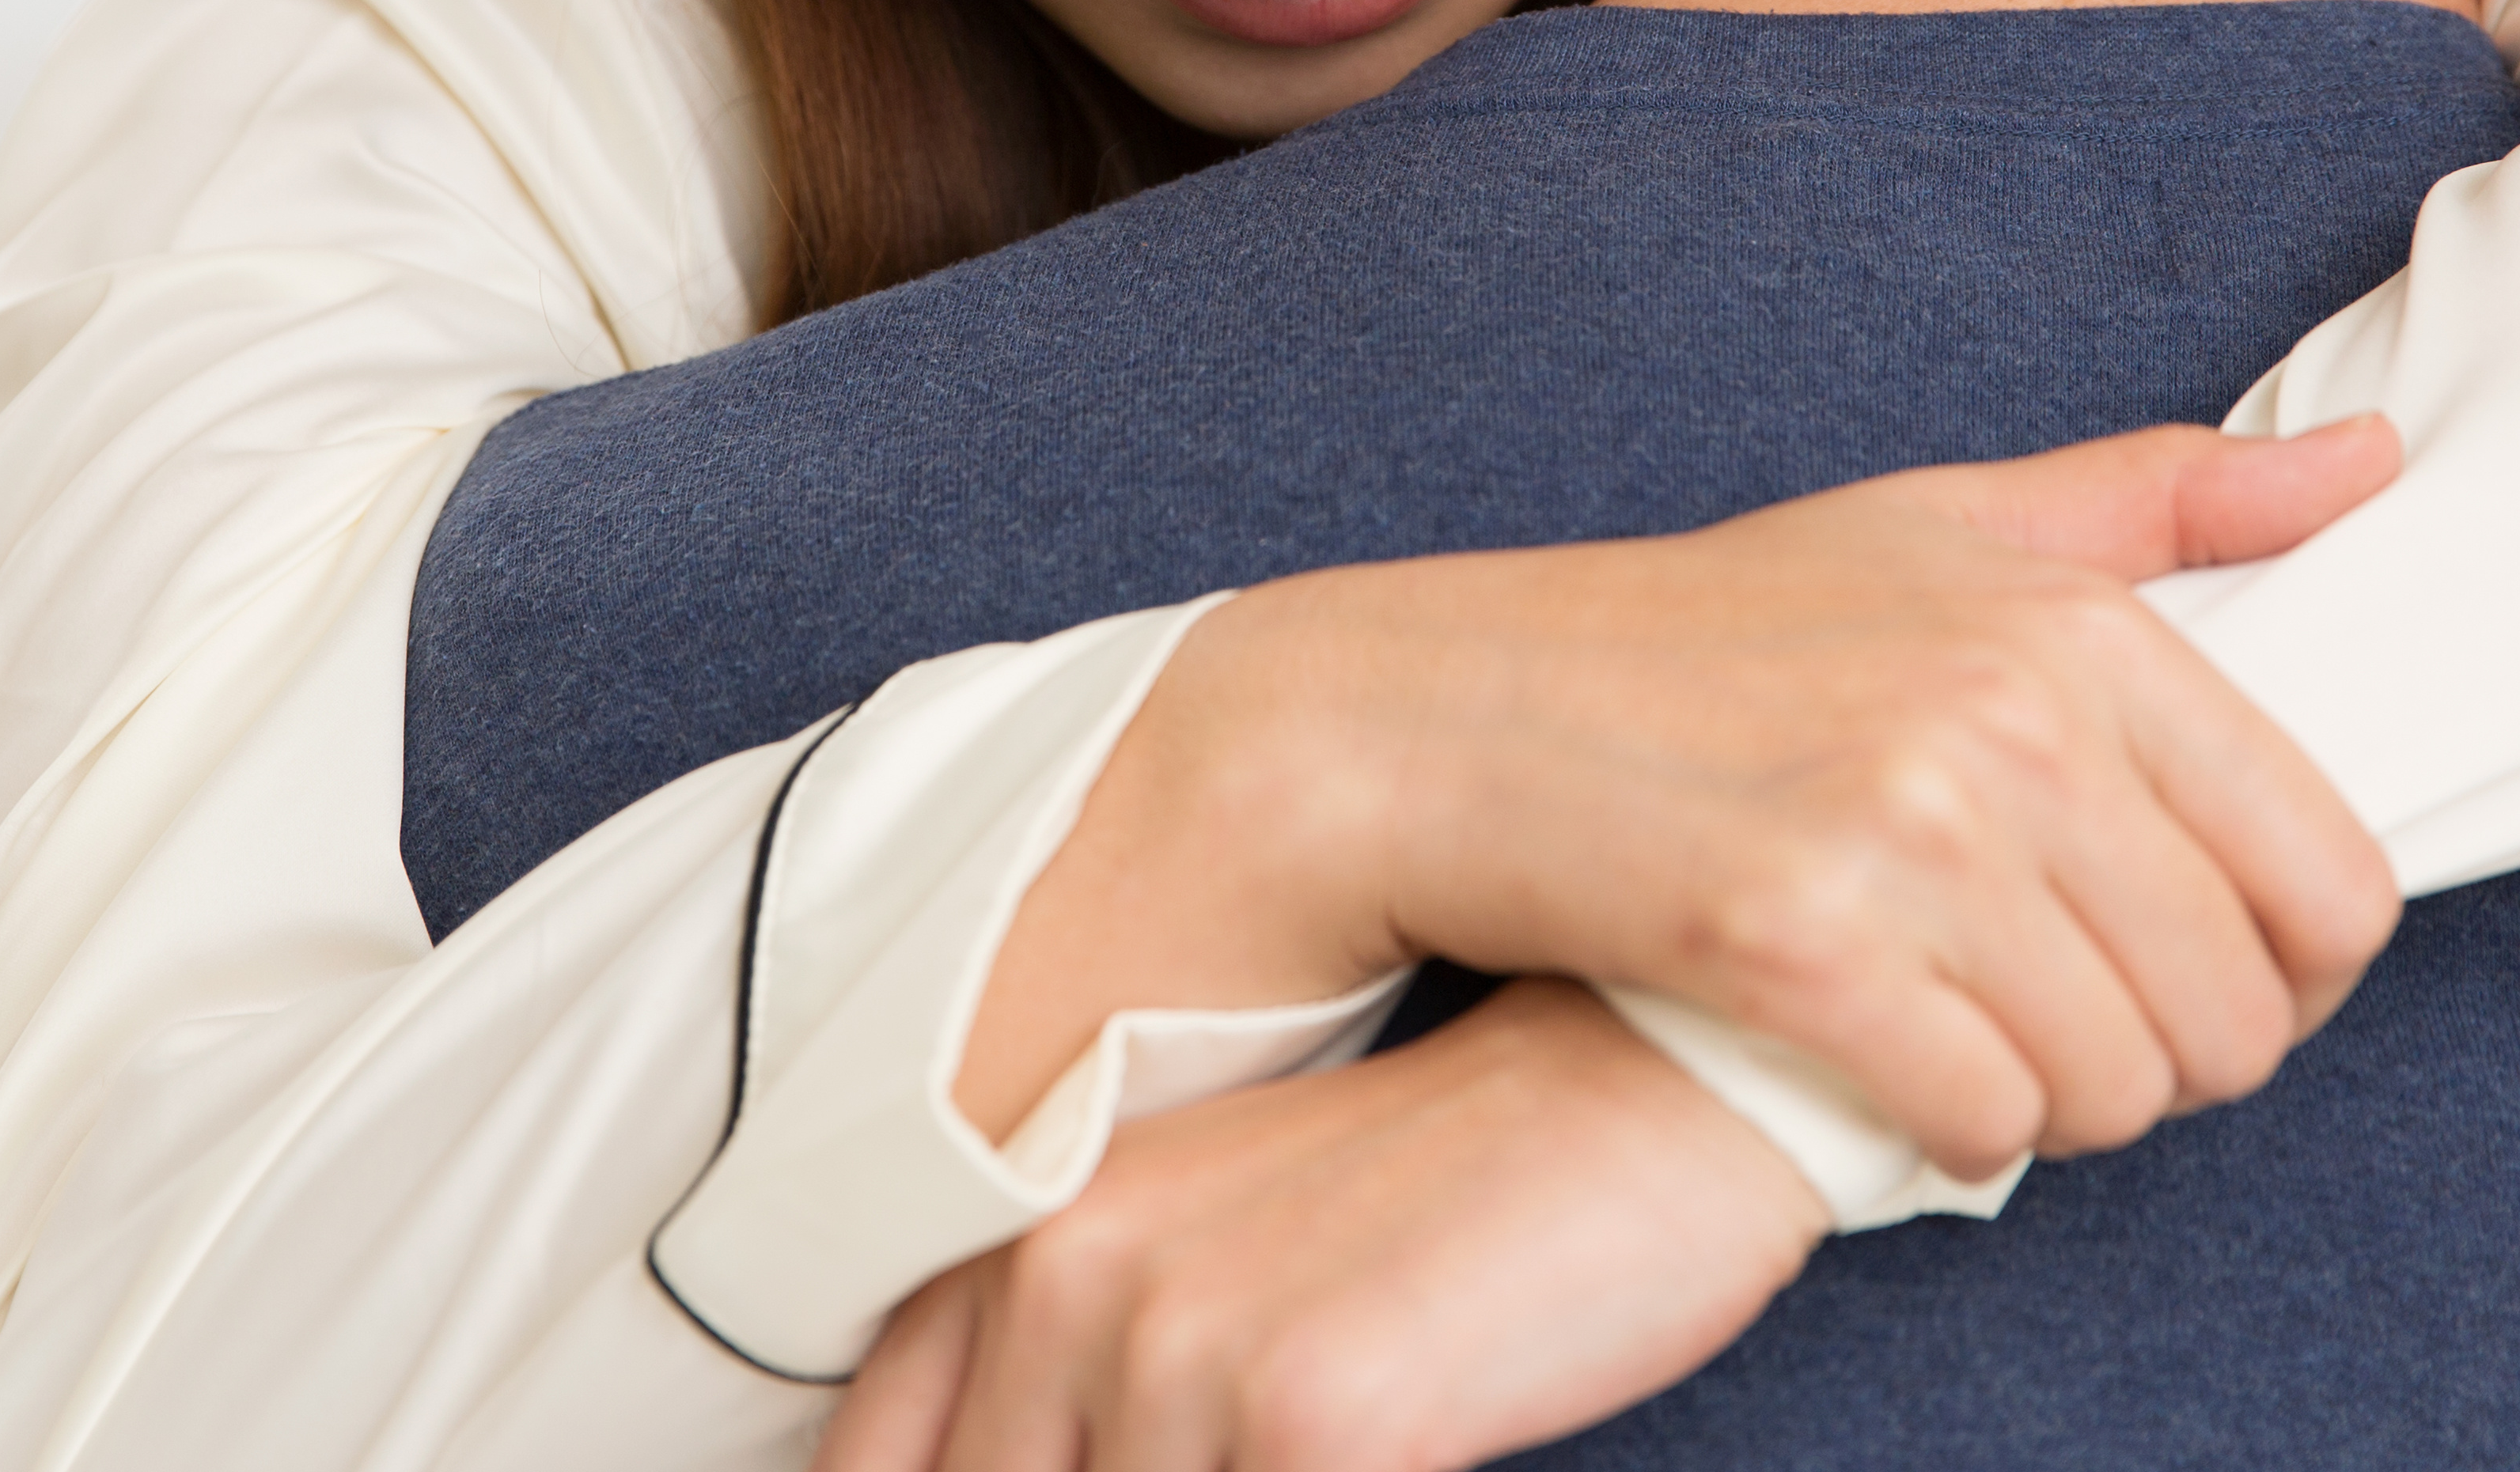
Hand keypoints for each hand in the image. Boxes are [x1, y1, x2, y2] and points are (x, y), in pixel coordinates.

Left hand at [826, 978, 1821, 1471]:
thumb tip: (1023, 1471)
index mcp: (1017, 1247)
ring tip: (1321, 1446)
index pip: (876, 1466)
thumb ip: (1081, 1393)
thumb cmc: (1442, 1202)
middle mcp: (1064, 1285)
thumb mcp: (1211, 1274)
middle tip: (1243, 1456)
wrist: (1643, 1084)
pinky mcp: (1324, 1412)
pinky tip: (1393, 1457)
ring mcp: (1185, 1350)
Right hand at [965, 417, 2405, 1177]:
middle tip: (2055, 1020)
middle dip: (2168, 1057)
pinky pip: (1986, 1122)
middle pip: (2236, 1011)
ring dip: (2058, 1103)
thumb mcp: (1934, 523)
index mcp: (2077, 622)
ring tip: (1968, 1040)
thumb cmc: (1699, 631)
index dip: (2285, 968)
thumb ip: (2157, 499)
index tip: (2184, 965)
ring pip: (2120, 1086)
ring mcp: (1904, 829)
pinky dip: (1956, 1133)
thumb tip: (2375, 464)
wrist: (1442, 718)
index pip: (2332, 880)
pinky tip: (1890, 1075)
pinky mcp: (1798, 943)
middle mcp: (2011, 717)